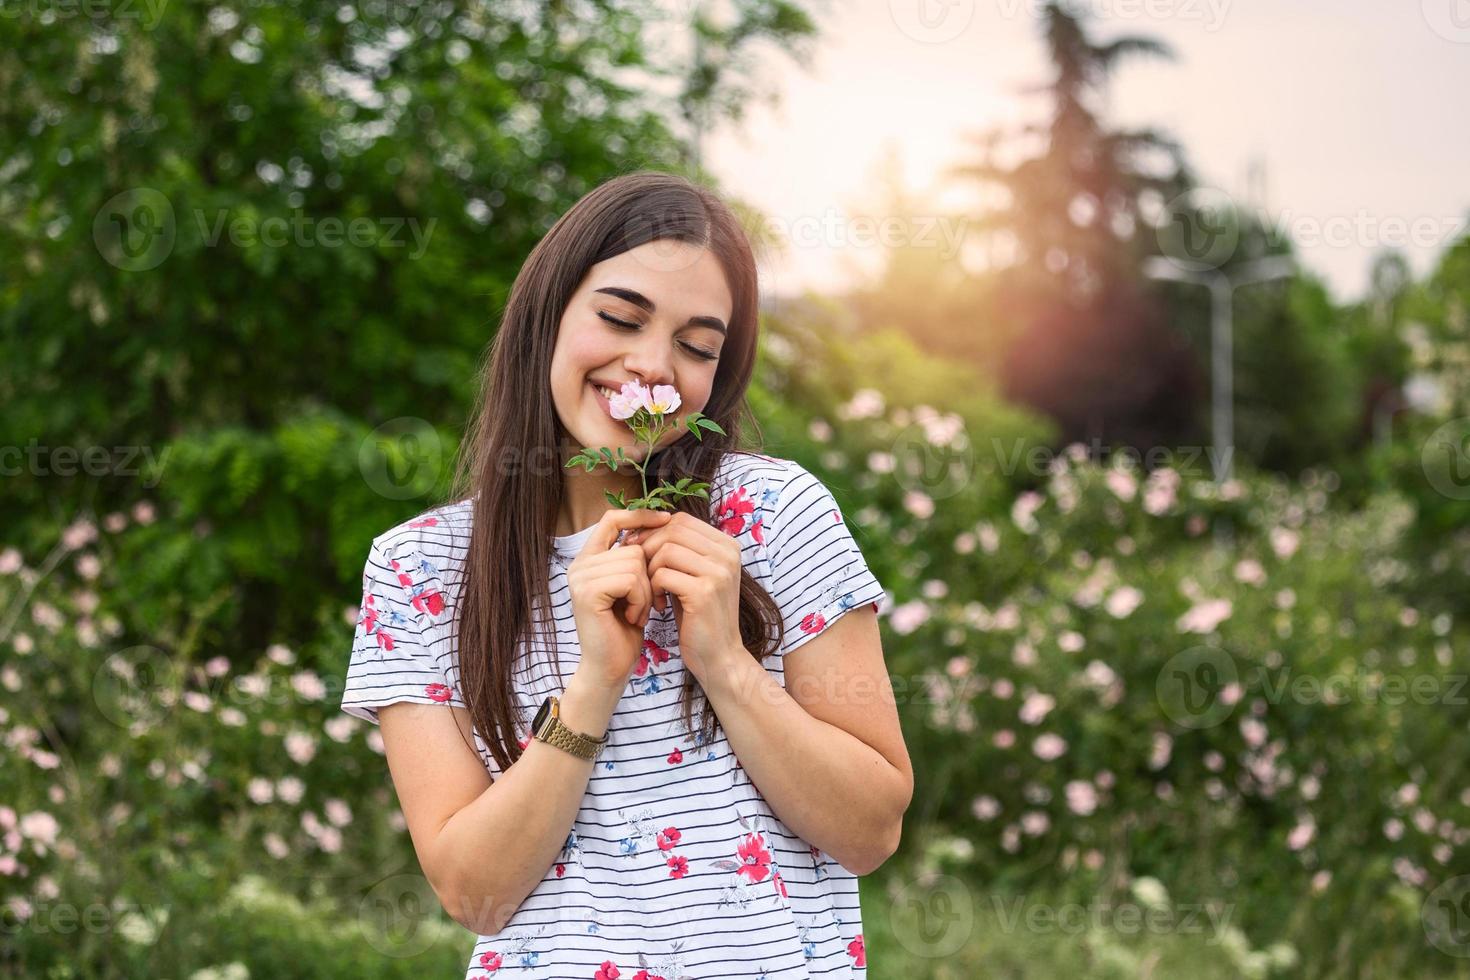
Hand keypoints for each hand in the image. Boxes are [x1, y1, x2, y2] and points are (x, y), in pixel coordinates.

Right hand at [566, 509, 671, 689]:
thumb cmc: (625, 629)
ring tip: (637, 612)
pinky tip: (633, 617)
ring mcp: (580, 577)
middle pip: (632, 546)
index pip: (612, 519)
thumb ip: (635, 559)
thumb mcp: (633, 587)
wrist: (610, 667)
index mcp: (589, 559)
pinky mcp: (588, 592)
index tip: (665, 520)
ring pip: (634, 562)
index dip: (639, 515)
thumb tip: (660, 523)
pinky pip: (631, 579)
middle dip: (649, 576)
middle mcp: (579, 564)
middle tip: (644, 604)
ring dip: (646, 591)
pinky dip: (641, 599)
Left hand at [623, 512, 744, 681]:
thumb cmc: (699, 616)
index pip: (682, 520)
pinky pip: (663, 574)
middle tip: (639, 570)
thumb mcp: (694, 575)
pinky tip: (659, 605)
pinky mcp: (704, 592)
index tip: (640, 551)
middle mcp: (727, 554)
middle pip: (673, 530)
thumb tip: (643, 525)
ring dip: (649, 570)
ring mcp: (718, 572)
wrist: (718, 656)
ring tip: (652, 591)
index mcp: (727, 546)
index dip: (655, 531)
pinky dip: (653, 588)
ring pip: (665, 550)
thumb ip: (680, 550)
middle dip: (648, 547)